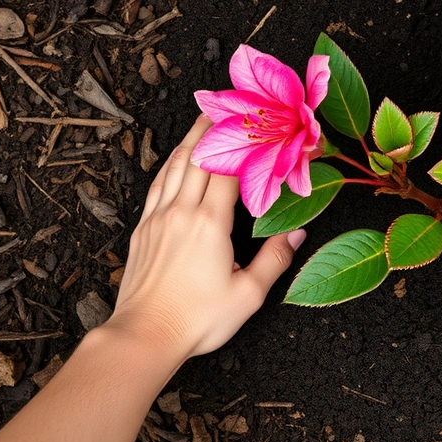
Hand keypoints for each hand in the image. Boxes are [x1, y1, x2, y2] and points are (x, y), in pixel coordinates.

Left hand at [105, 115, 304, 358]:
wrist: (145, 335)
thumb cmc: (198, 319)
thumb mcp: (248, 295)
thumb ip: (274, 259)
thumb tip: (297, 233)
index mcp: (210, 223)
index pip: (229, 169)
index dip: (245, 144)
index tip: (259, 125)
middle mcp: (182, 212)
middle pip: (198, 156)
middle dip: (214, 127)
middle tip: (228, 105)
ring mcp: (159, 218)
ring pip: (175, 166)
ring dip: (190, 138)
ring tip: (203, 118)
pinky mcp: (144, 230)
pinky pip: (158, 185)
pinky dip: (171, 164)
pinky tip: (176, 160)